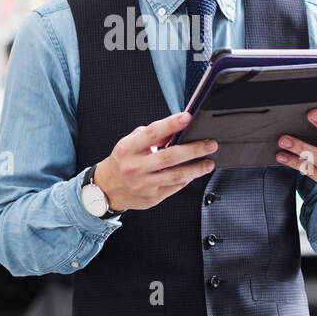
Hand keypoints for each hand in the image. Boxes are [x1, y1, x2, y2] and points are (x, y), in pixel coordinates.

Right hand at [93, 111, 218, 212]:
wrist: (106, 189)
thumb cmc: (122, 162)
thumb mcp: (129, 144)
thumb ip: (150, 136)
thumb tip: (176, 130)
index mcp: (128, 149)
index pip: (152, 133)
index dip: (171, 124)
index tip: (188, 117)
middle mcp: (135, 167)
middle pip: (169, 156)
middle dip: (194, 149)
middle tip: (210, 144)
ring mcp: (143, 184)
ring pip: (176, 176)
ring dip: (196, 168)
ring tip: (209, 162)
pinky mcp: (151, 198)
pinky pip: (175, 187)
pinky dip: (187, 179)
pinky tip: (195, 173)